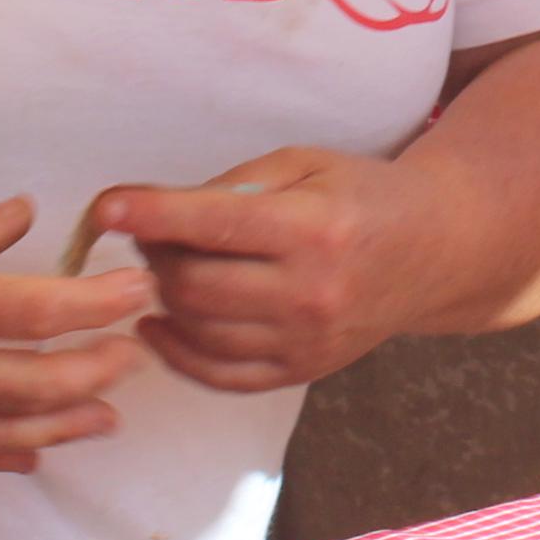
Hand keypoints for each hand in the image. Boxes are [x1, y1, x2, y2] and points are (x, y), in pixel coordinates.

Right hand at [0, 190, 151, 472]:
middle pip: (37, 383)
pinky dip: (4, 457)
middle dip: (97, 369)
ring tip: (110, 414)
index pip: (41, 312)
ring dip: (66, 424)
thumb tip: (32, 218)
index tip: (137, 286)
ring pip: (6, 433)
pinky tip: (38, 451)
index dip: (99, 303)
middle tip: (134, 351)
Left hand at [87, 150, 458, 393]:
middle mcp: (311, 293)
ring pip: (199, 330)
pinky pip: (219, 374)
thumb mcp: (306, 165)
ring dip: (163, 298)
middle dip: (153, 257)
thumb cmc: (362, 195)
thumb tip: (156, 212)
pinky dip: (177, 352)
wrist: (433, 251)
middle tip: (147, 233)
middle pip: (194, 285)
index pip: (213, 226)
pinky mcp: (301, 371)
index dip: (151, 215)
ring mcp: (306, 341)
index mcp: (314, 229)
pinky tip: (160, 322)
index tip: (106, 206)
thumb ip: (234, 186)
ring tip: (165, 268)